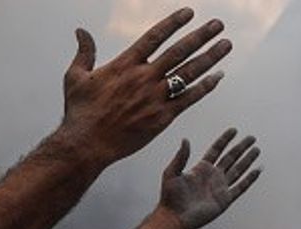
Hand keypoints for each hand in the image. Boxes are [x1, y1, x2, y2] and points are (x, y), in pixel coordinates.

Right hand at [55, 7, 232, 165]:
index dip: (174, 23)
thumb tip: (81, 30)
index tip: (190, 12)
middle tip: (218, 25)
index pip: (155, 36)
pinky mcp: (162, 117)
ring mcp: (155, 97)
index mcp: (125, 65)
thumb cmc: (79, 112)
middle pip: (179, 51)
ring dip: (210, 57)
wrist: (87, 144)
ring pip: (189, 72)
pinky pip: (189, 98)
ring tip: (226, 45)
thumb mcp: (75, 77)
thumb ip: (84, 52)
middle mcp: (144, 77)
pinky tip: (218, 77)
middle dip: (201, 36)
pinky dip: (205, 87)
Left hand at [158, 128, 261, 228]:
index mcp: (201, 168)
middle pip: (230, 158)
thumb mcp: (172, 172)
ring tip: (257, 150)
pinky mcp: (225, 199)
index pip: (216, 150)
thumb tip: (185, 139)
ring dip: (247, 160)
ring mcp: (220, 187)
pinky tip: (257, 170)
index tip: (234, 130)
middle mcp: (212, 176)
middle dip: (241, 147)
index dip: (224, 140)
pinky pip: (240, 187)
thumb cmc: (170, 197)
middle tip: (252, 138)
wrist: (175, 217)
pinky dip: (249, 179)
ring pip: (238, 170)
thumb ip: (181, 156)